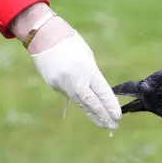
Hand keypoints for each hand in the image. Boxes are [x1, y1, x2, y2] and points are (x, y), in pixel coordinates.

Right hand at [17, 10, 121, 130]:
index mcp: (86, 68)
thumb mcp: (87, 56)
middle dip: (103, 116)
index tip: (117, 116)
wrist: (44, 35)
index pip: (101, 91)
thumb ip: (92, 74)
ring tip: (103, 124)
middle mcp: (74, 79)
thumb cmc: (70, 42)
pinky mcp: (54, 85)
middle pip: (91, 102)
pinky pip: (70, 95)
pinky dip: (80, 103)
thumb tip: (97, 92)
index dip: (110, 105)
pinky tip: (88, 110)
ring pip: (80, 103)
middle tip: (113, 126)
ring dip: (92, 114)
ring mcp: (62, 84)